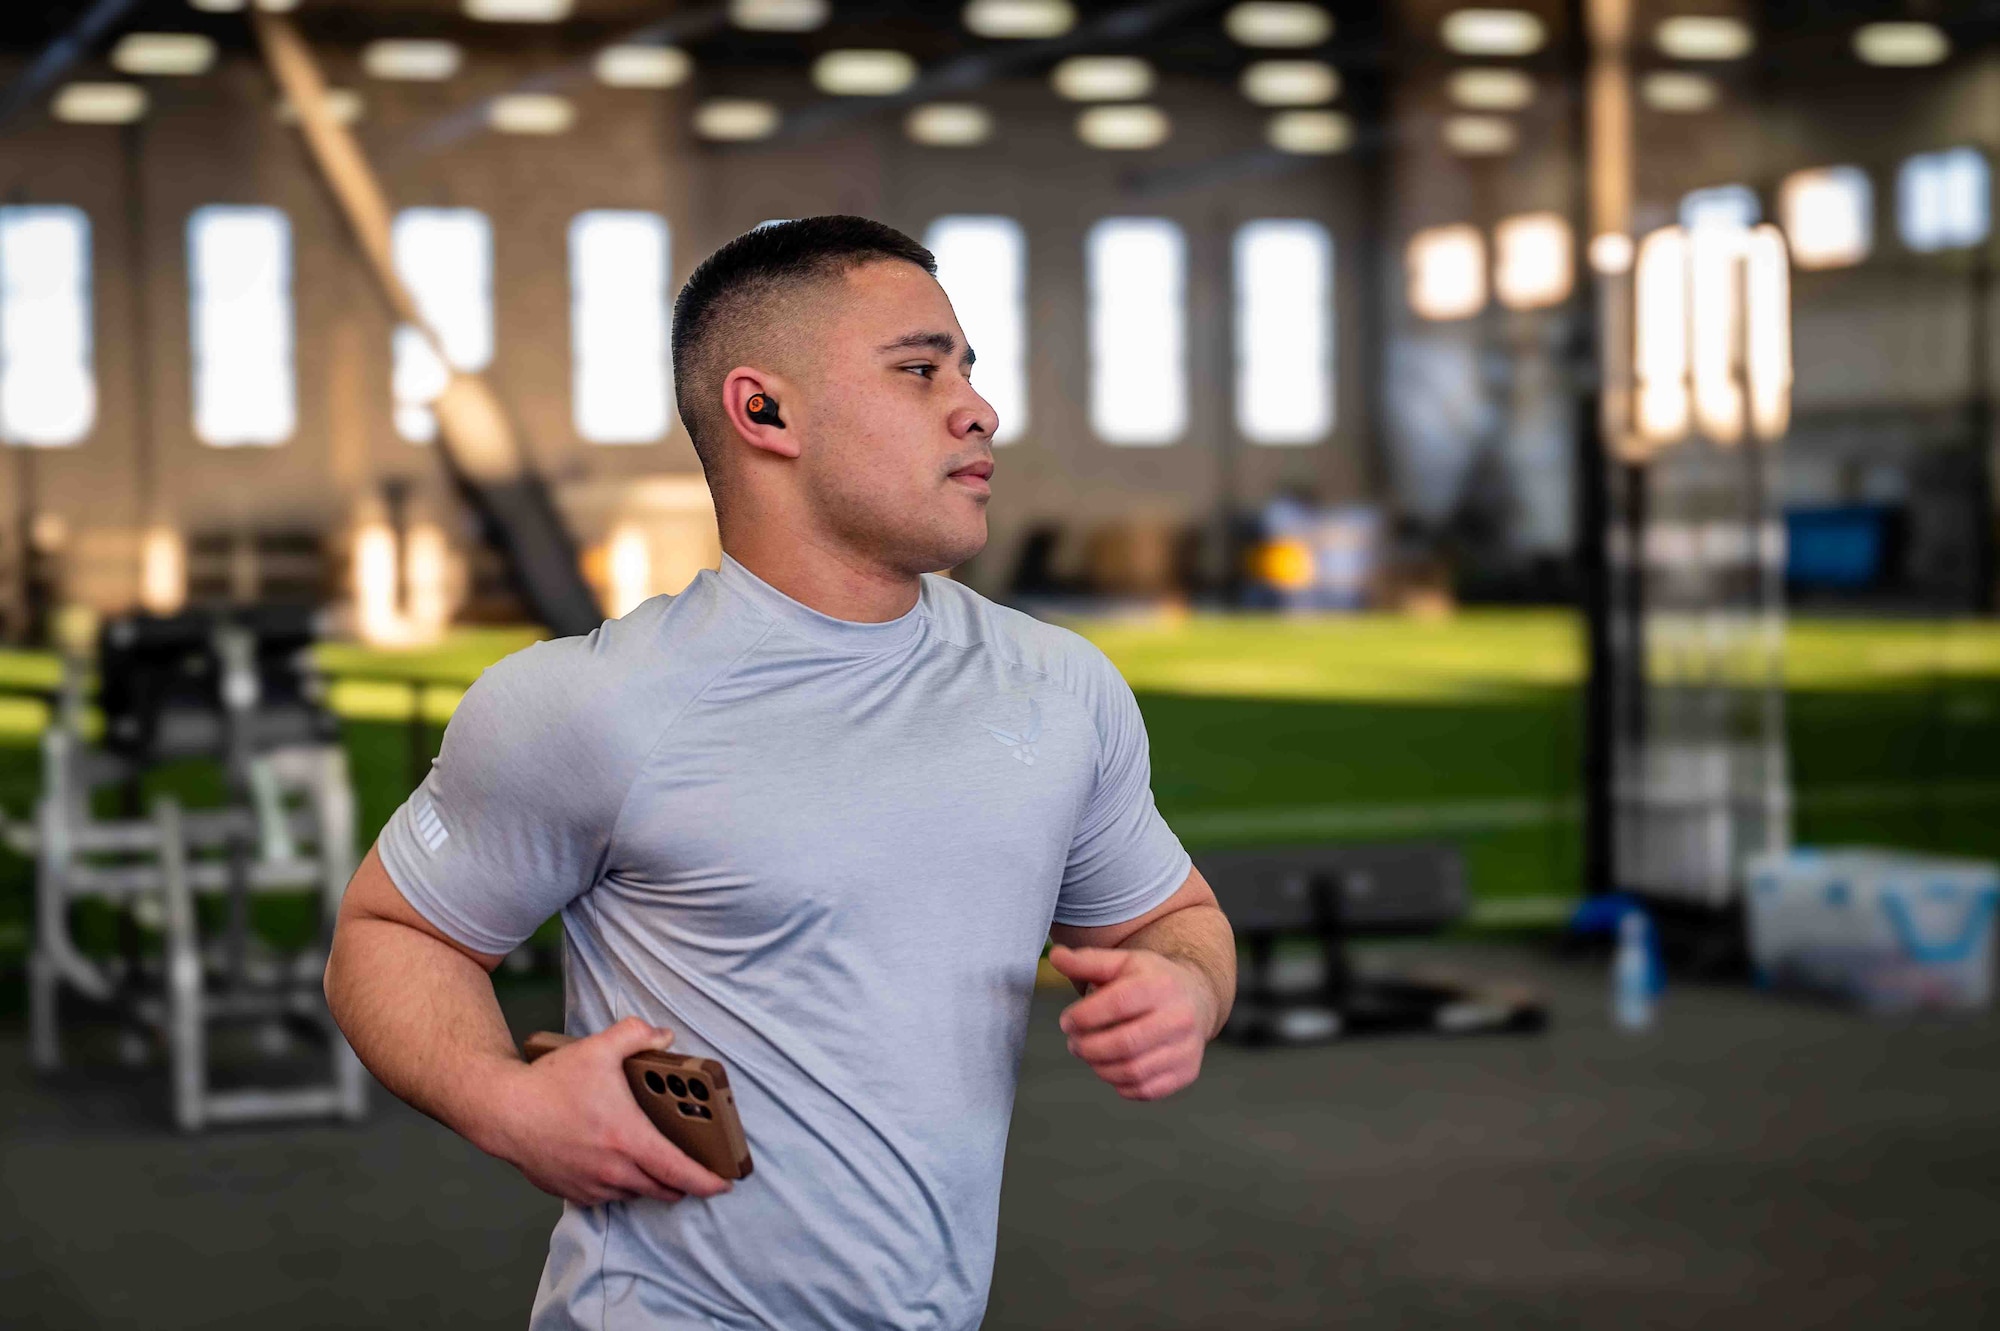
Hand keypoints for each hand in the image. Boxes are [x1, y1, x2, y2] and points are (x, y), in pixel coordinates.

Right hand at [477, 1017, 733, 1206]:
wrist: (503, 1111)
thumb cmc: (550, 1084)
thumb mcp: (598, 1048)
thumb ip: (636, 1035)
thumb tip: (665, 1035)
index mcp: (628, 1139)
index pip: (678, 1170)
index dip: (706, 1180)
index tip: (725, 1183)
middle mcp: (613, 1170)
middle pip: (662, 1188)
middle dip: (682, 1183)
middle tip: (694, 1171)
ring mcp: (591, 1185)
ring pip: (634, 1193)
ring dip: (649, 1183)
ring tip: (656, 1165)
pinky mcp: (572, 1192)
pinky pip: (607, 1197)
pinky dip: (619, 1186)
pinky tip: (619, 1167)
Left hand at [1048, 945, 1216, 1101]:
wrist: (1196, 999)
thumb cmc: (1151, 981)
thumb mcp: (1122, 963)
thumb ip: (1087, 961)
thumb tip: (1056, 956)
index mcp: (1161, 985)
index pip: (1118, 1004)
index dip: (1084, 1016)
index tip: (1066, 1021)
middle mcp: (1180, 1017)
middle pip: (1125, 1043)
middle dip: (1088, 1047)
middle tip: (1073, 1043)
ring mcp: (1186, 1048)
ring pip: (1133, 1071)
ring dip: (1100, 1068)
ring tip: (1089, 1055)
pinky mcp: (1186, 1072)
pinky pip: (1145, 1090)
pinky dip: (1120, 1085)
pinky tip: (1111, 1068)